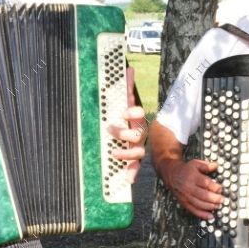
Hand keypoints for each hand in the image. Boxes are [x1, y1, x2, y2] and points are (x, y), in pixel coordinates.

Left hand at [109, 64, 147, 183]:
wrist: (125, 132)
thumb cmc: (123, 116)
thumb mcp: (123, 102)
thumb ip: (126, 86)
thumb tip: (129, 68)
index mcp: (135, 119)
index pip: (139, 114)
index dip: (132, 113)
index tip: (122, 112)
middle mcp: (139, 132)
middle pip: (138, 133)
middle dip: (124, 133)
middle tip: (109, 129)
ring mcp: (137, 146)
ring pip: (138, 151)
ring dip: (127, 153)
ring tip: (114, 153)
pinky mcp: (133, 159)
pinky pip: (136, 167)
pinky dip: (132, 173)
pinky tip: (128, 179)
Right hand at [164, 158, 223, 220]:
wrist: (172, 175)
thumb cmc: (186, 169)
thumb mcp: (196, 163)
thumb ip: (206, 165)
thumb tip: (216, 166)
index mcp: (193, 177)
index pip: (205, 183)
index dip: (215, 187)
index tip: (221, 189)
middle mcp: (188, 187)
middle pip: (203, 195)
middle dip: (214, 199)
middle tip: (222, 200)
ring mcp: (186, 196)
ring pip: (199, 204)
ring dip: (210, 206)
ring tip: (218, 206)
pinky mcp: (184, 203)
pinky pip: (193, 210)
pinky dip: (202, 214)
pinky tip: (210, 216)